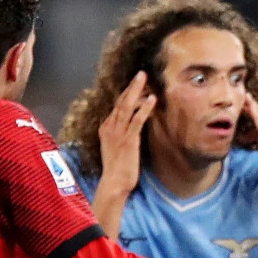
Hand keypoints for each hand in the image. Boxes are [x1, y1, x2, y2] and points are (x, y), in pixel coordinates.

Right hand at [97, 71, 155, 196]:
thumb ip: (122, 134)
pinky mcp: (128, 140)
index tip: (137, 83)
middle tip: (141, 73)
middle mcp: (110, 128)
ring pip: (127, 106)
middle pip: (121, 101)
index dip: (127, 93)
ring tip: (144, 78)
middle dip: (131, 86)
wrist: (114, 183)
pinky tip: (151, 99)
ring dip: (136, 90)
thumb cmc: (117, 168)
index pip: (117, 106)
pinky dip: (144, 108)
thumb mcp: (116, 147)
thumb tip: (133, 124)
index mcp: (106, 128)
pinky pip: (137, 120)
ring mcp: (118, 133)